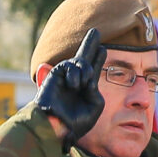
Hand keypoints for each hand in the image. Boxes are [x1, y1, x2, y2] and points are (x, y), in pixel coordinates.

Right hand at [35, 31, 107, 148]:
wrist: (58, 126)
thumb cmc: (76, 121)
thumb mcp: (95, 105)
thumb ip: (96, 88)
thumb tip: (89, 78)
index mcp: (86, 88)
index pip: (93, 69)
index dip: (98, 58)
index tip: (102, 49)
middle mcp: (76, 80)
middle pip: (83, 57)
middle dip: (90, 44)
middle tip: (95, 31)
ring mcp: (65, 77)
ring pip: (79, 61)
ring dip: (86, 70)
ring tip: (84, 84)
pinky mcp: (55, 74)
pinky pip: (68, 65)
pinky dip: (75, 74)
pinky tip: (75, 85)